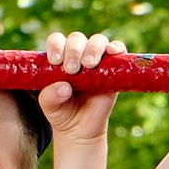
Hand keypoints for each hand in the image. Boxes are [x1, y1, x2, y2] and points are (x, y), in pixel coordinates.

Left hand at [38, 26, 118, 140]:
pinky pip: (118, 50)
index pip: (57, 41)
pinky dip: (116, 47)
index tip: (55, 61)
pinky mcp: (114, 67)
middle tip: (71, 69)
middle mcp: (78, 54)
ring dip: (93, 49)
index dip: (56, 46)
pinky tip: (111, 52)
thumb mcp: (49, 106)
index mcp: (60, 58)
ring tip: (88, 65)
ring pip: (97, 41)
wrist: (80, 128)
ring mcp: (97, 59)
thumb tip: (65, 87)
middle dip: (73, 50)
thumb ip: (50, 97)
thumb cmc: (62, 112)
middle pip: (77, 39)